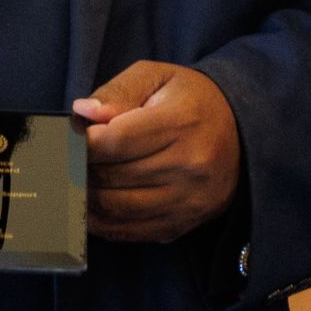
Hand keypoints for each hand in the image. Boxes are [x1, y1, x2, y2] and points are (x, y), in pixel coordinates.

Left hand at [74, 60, 243, 241]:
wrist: (241, 132)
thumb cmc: (190, 101)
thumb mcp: (158, 77)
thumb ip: (118, 91)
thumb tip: (83, 113)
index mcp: (181, 123)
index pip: (116, 141)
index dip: (84, 143)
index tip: (74, 138)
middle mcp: (189, 165)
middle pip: (113, 176)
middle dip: (82, 169)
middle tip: (69, 160)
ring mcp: (187, 200)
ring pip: (117, 208)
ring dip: (87, 198)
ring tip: (76, 182)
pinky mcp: (183, 223)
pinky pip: (130, 232)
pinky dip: (103, 222)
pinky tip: (92, 207)